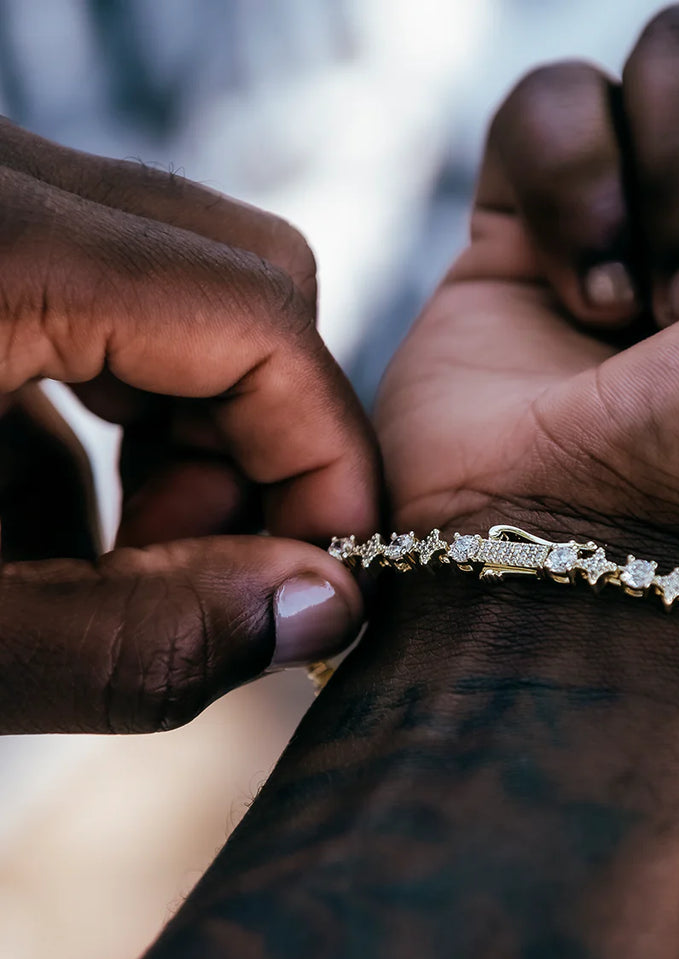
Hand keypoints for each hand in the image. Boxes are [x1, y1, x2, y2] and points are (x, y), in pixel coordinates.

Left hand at [0, 120, 378, 733]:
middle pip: (239, 280)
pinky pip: (95, 295)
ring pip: (178, 285)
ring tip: (114, 561)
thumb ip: (139, 643)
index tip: (321, 576)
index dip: (324, 455)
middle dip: (261, 442)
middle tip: (198, 570)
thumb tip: (324, 613)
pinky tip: (38, 524)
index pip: (258, 316)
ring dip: (189, 435)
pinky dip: (108, 413)